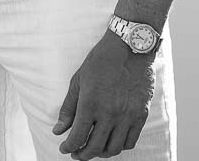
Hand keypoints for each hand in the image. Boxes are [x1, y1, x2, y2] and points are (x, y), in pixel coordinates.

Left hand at [52, 32, 155, 157]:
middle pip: (95, 147)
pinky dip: (119, 146)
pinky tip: (111, 141)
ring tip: (93, 149)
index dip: (69, 146)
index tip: (64, 148)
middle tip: (76, 153)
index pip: (78, 136)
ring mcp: (127, 116)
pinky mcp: (140, 115)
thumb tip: (58, 131)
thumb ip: (68, 108)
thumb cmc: (100, 62)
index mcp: (91, 103)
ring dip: (101, 153)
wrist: (129, 48)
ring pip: (114, 148)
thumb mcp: (78, 80)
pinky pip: (130, 141)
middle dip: (83, 154)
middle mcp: (110, 113)